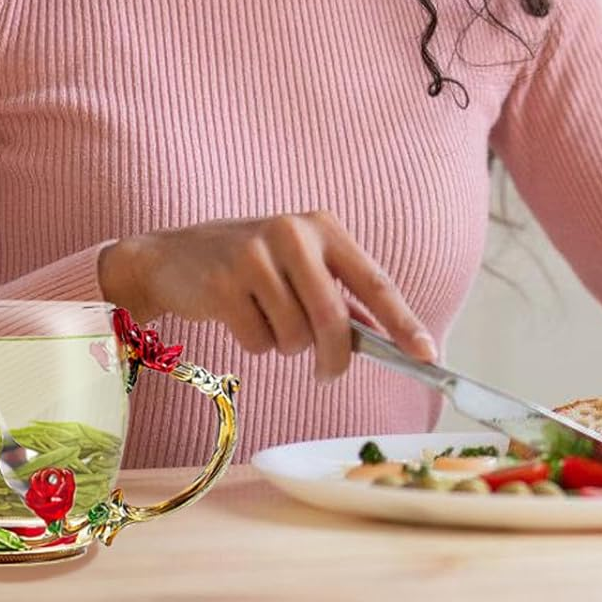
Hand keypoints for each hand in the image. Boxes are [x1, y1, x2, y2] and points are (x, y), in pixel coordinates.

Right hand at [99, 212, 436, 380]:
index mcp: (323, 227)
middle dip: (334, 358)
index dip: (403, 322)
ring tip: (265, 317)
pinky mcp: (225, 281)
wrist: (174, 258)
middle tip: (326, 373)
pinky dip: (254, 342)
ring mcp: (257, 254)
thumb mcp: (299, 267)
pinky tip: (237, 314)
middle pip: (333, 319)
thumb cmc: (250, 267)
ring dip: (284, 344)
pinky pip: (258, 340)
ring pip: (295, 335)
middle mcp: (294, 232)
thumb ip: (339, 298)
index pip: (374, 281)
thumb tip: (388, 340)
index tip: (428, 354)